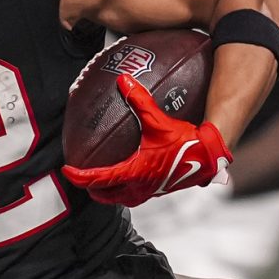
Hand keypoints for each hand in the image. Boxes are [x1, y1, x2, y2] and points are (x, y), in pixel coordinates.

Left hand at [61, 73, 231, 206]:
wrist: (211, 156)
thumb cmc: (186, 140)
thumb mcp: (159, 120)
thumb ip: (140, 100)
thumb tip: (123, 79)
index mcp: (135, 172)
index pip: (99, 179)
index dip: (80, 177)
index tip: (67, 171)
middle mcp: (141, 187)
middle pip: (107, 196)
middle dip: (92, 190)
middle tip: (81, 180)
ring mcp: (152, 192)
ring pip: (122, 199)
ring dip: (109, 193)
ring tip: (101, 184)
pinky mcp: (161, 190)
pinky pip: (136, 195)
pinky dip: (125, 190)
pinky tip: (130, 176)